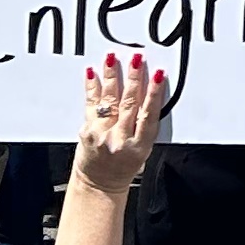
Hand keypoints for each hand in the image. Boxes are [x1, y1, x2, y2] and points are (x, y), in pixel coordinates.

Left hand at [73, 53, 165, 195]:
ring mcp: (102, 134)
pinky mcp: (87, 131)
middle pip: (129, 103)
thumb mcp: (143, 151)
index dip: (154, 93)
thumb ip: (144, 126)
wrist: (99, 185)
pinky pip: (91, 105)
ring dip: (112, 77)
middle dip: (134, 78)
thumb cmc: (123, 168)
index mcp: (139, 145)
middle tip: (137, 60)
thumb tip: (148, 95)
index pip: (149, 114)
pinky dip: (92, 88)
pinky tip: (92, 74)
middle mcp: (120, 139)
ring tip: (113, 59)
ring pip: (109, 100)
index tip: (158, 75)